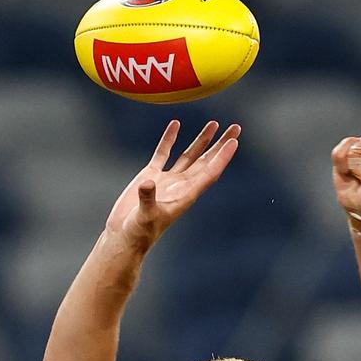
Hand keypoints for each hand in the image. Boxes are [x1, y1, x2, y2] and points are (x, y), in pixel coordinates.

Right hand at [106, 120, 238, 250]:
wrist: (125, 236)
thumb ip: (147, 199)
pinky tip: (176, 124)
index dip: (222, 157)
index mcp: (186, 195)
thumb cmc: (139, 232)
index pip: (210, 172)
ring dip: (202, 140)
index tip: (234, 142)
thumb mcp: (145, 216)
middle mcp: (182, 185)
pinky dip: (169, 139)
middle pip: (207, 160)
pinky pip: (164, 153)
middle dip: (221, 144)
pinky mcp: (151, 176)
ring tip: (214, 124)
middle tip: (236, 128)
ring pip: (189, 155)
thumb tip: (147, 183)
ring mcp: (168, 180)